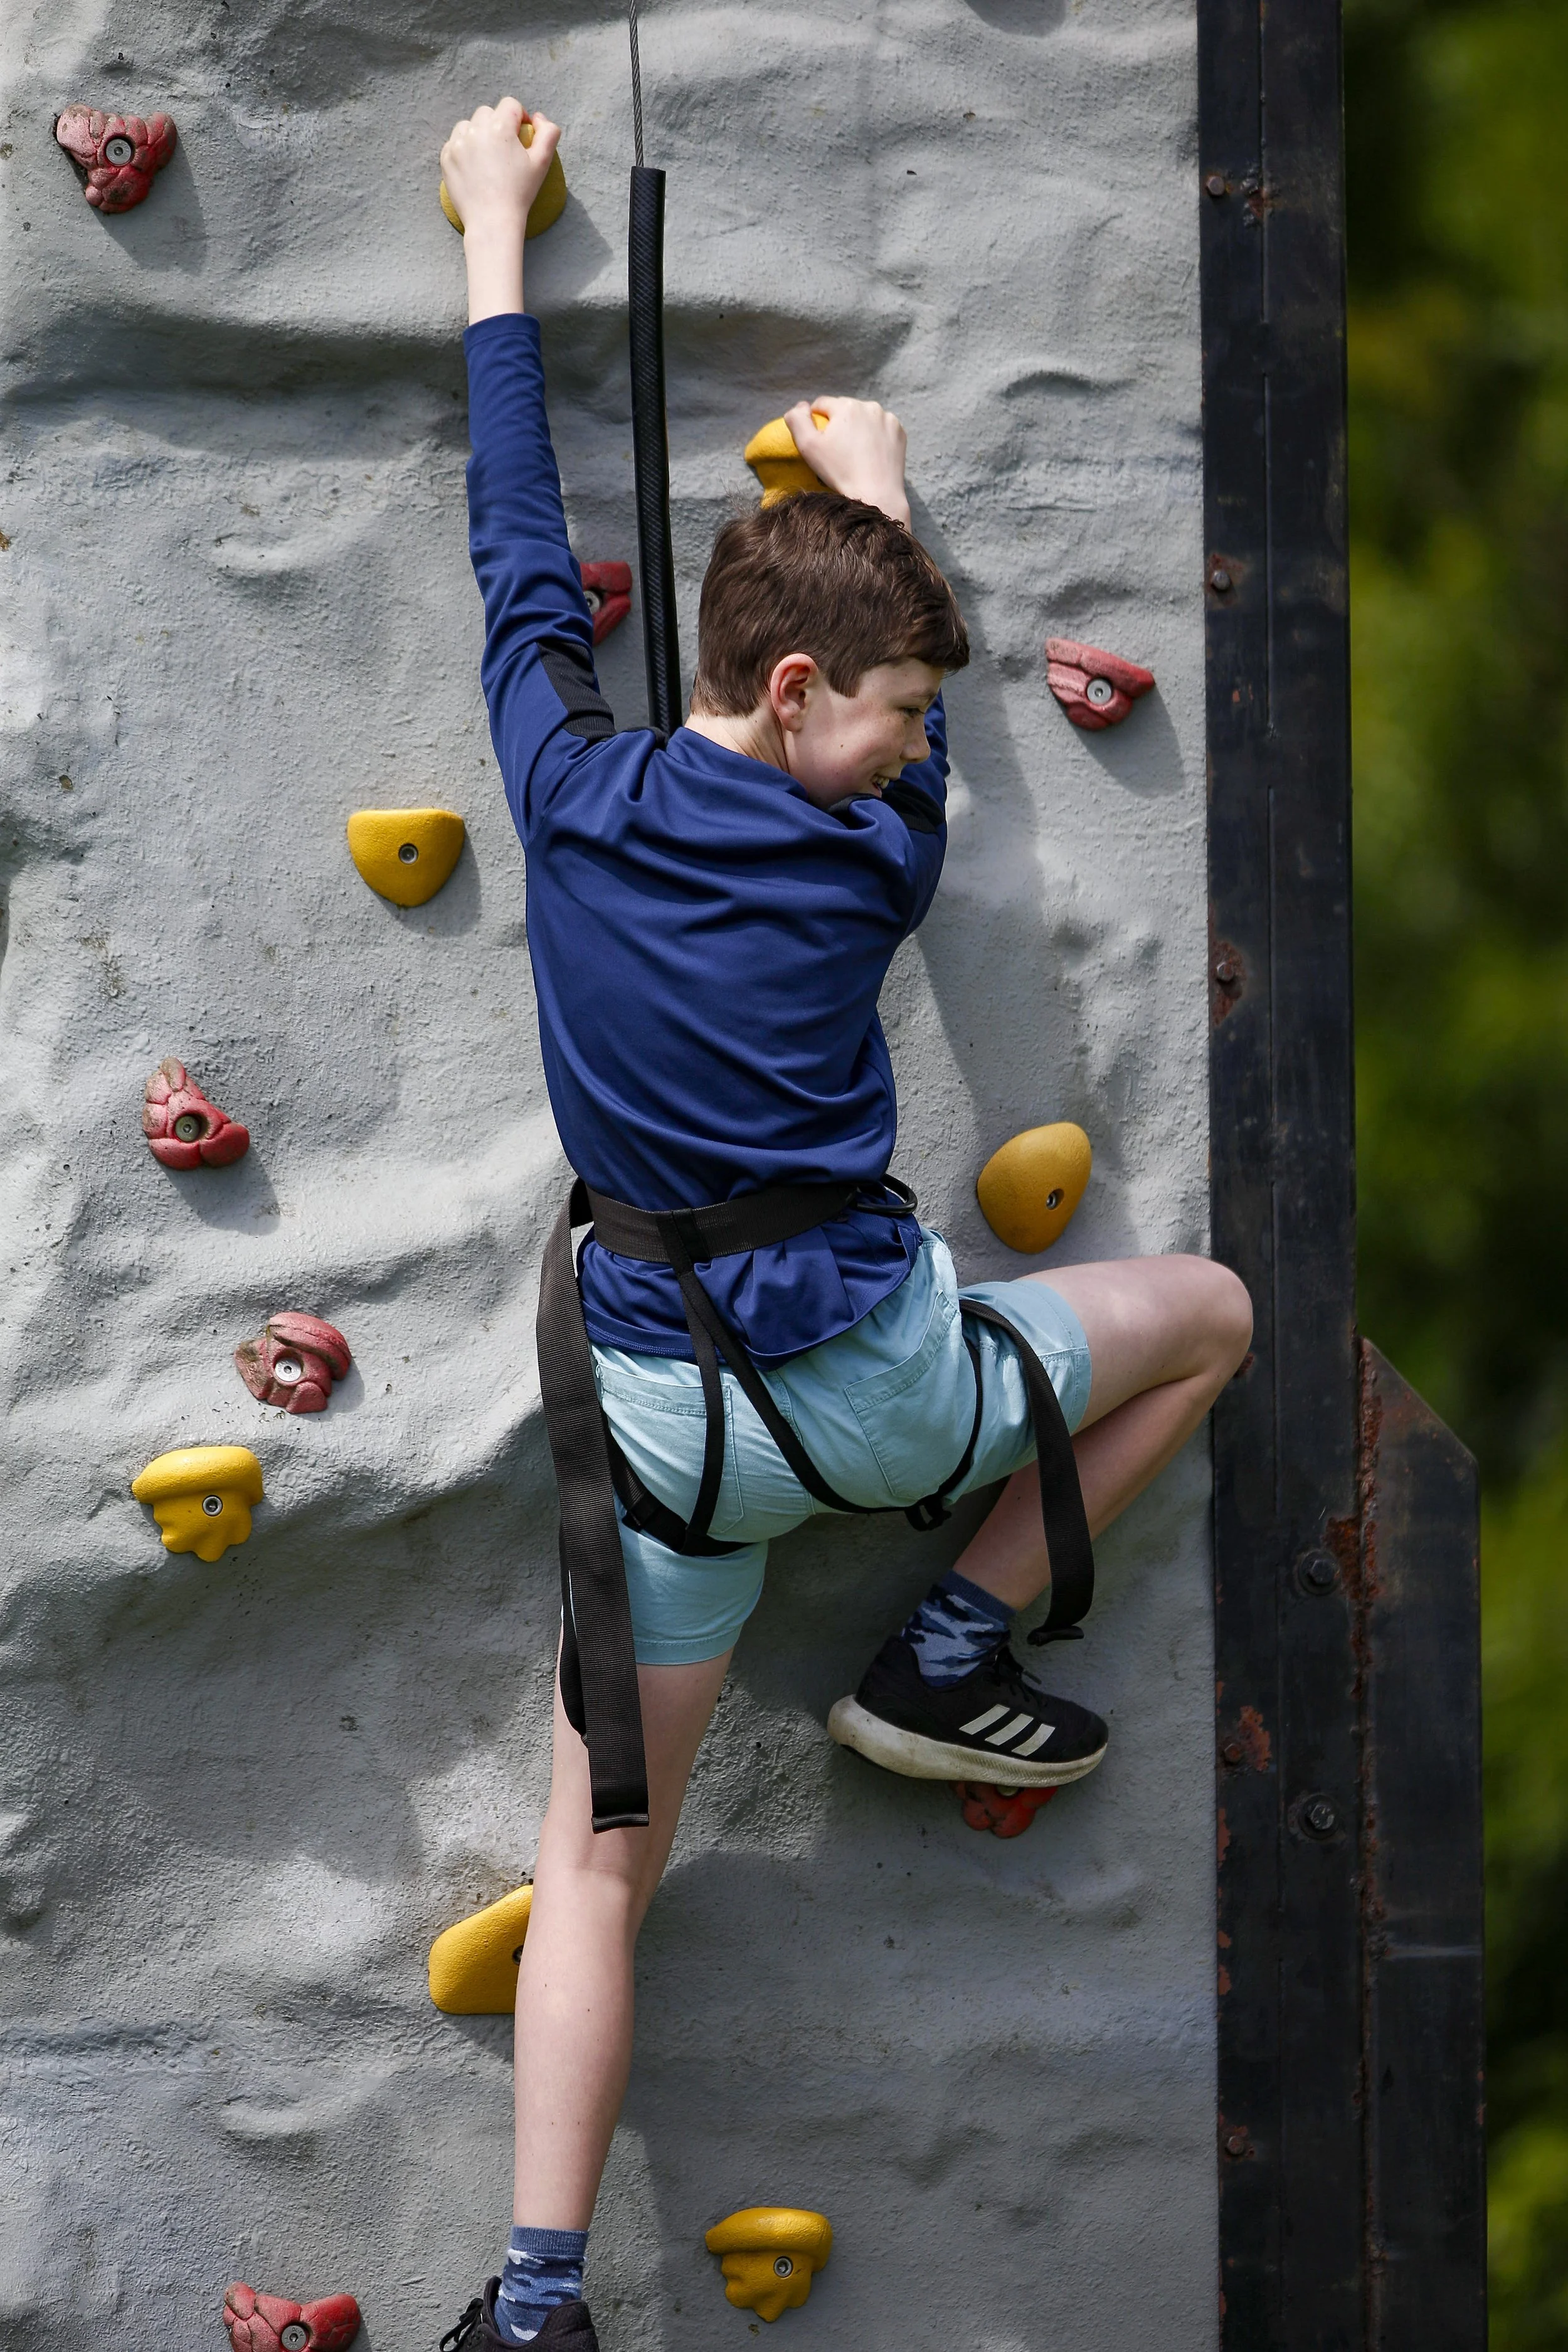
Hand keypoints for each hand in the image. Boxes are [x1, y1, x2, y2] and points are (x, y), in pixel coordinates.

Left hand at [441, 99, 559, 319]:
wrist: (492, 223)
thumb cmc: (520, 194)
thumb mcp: (542, 163)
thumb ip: (548, 133)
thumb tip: (538, 117)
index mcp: (500, 127)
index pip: (511, 105)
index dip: (519, 118)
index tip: (521, 136)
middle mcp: (476, 130)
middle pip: (487, 113)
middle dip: (497, 125)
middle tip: (504, 150)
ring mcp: (457, 144)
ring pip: (468, 125)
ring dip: (478, 134)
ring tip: (487, 157)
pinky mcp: (446, 158)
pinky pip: (455, 142)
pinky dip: (464, 149)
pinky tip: (474, 168)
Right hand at [782, 397, 909, 525]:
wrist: (876, 495)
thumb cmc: (839, 471)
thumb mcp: (807, 446)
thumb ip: (797, 420)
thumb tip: (800, 405)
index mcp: (846, 405)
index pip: (821, 405)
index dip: (816, 423)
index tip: (820, 443)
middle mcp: (869, 405)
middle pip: (844, 410)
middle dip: (838, 425)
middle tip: (838, 451)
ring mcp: (887, 418)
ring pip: (864, 418)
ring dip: (857, 429)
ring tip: (855, 453)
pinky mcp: (899, 431)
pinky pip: (880, 428)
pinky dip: (874, 436)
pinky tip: (871, 454)